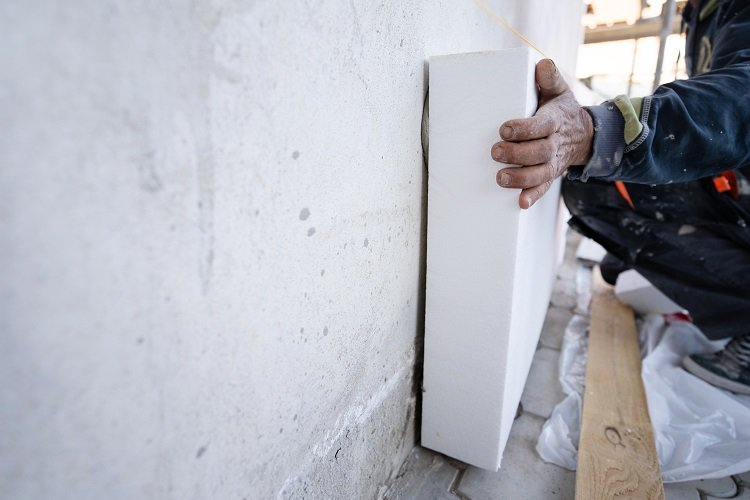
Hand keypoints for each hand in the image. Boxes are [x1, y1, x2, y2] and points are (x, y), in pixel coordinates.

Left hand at [491, 59, 592, 208]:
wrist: (585, 135)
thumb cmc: (562, 110)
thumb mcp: (559, 91)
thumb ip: (549, 78)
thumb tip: (542, 63)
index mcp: (554, 121)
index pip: (541, 126)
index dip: (523, 129)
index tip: (504, 128)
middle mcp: (554, 144)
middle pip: (538, 152)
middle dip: (516, 154)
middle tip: (495, 151)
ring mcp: (553, 162)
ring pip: (540, 173)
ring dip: (520, 178)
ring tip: (500, 178)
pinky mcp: (550, 176)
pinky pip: (543, 188)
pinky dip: (533, 196)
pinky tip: (520, 203)